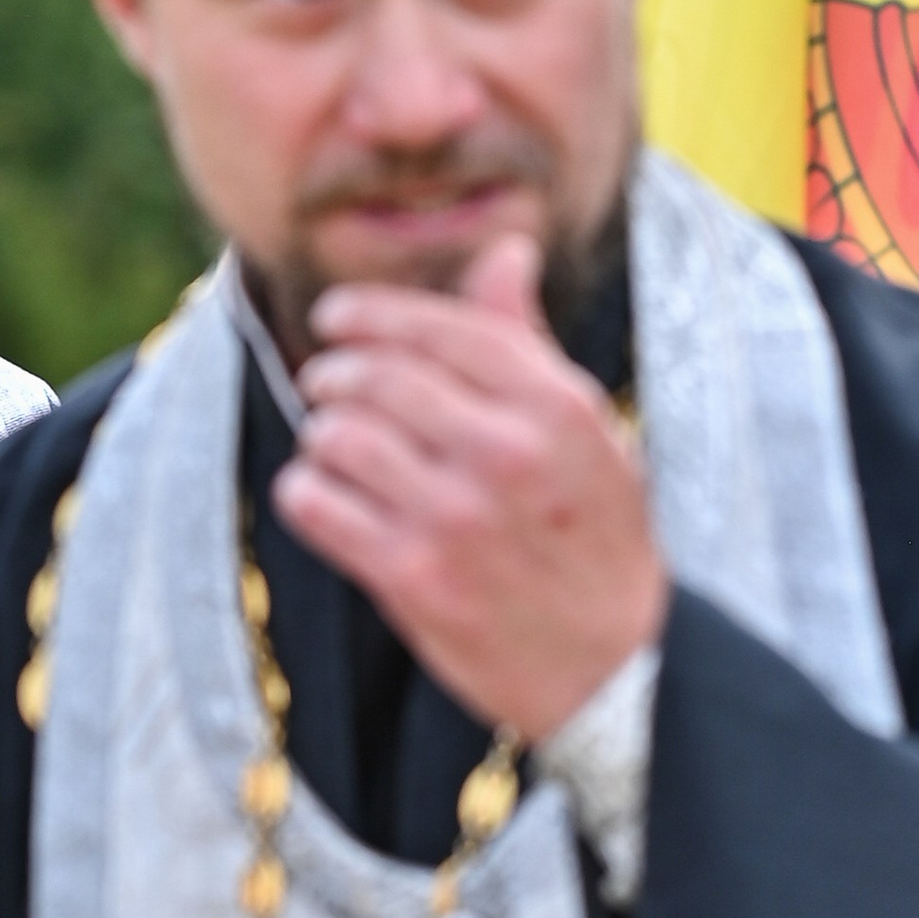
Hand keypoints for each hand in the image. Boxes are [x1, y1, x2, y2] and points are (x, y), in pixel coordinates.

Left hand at [279, 234, 666, 742]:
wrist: (612, 664)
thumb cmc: (594, 537)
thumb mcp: (586, 431)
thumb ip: (527, 344)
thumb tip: (503, 252)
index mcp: (554, 405)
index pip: (437, 328)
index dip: (369, 314)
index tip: (335, 319)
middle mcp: (504, 454)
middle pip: (376, 376)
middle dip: (335, 375)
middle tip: (326, 386)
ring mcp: (455, 518)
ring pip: (337, 436)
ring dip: (321, 436)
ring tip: (333, 447)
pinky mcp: (412, 578)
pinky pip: (317, 506)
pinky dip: (306, 493)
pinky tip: (324, 497)